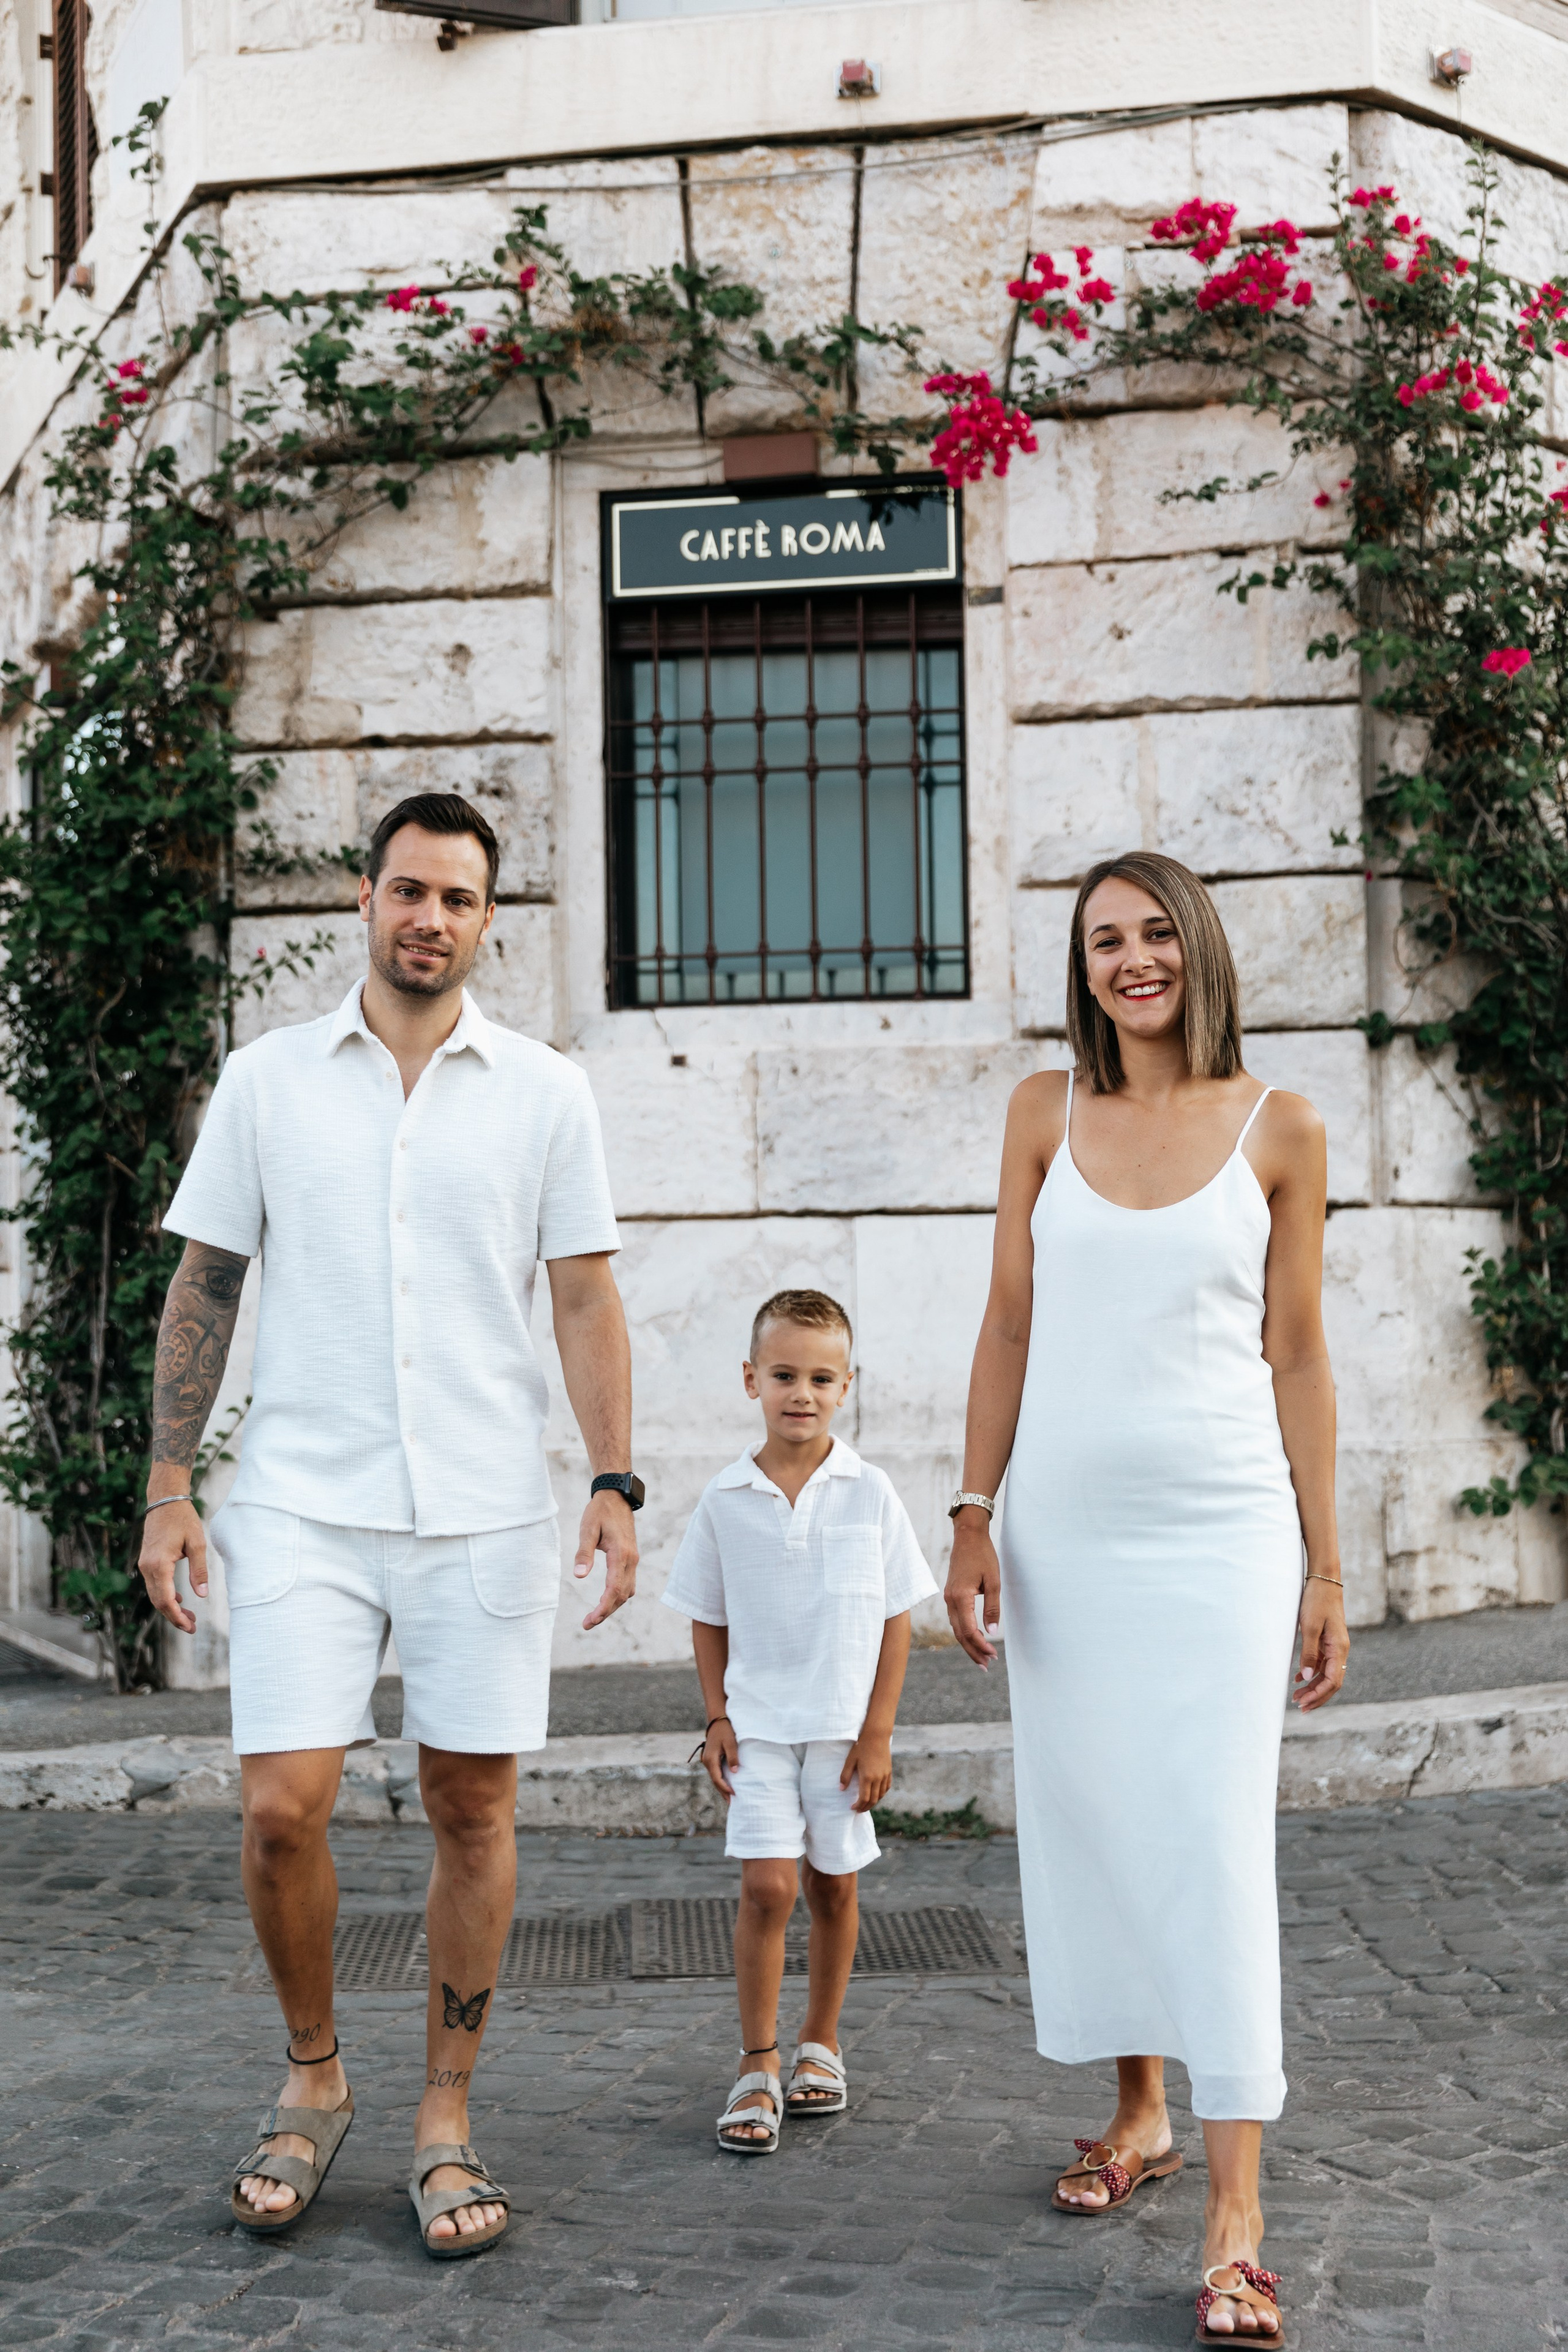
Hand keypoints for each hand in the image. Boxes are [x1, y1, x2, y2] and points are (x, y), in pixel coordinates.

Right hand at [137, 1498, 207, 1635]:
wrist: (164, 1501)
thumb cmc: (182, 1519)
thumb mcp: (197, 1543)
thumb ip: (199, 1570)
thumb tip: (202, 1595)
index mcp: (159, 1565)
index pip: (166, 1600)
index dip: (177, 1616)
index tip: (190, 1626)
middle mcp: (147, 1567)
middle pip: (159, 1602)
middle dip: (174, 1617)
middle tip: (192, 1627)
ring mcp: (145, 1565)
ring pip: (155, 1595)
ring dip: (171, 1608)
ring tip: (189, 1617)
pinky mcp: (147, 1561)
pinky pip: (155, 1585)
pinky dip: (166, 1596)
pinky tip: (180, 1600)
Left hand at [573, 1489, 638, 1629]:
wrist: (616, 1496)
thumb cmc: (600, 1511)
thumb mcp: (587, 1529)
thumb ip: (583, 1553)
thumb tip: (579, 1576)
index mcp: (621, 1554)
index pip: (614, 1590)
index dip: (603, 1608)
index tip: (589, 1620)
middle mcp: (631, 1560)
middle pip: (622, 1595)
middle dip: (606, 1612)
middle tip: (587, 1624)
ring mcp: (633, 1559)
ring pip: (627, 1591)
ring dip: (612, 1606)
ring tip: (594, 1617)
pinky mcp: (631, 1558)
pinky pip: (628, 1583)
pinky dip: (618, 1596)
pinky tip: (606, 1600)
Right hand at [701, 1718, 737, 1798]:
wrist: (717, 1720)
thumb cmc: (725, 1730)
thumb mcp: (731, 1742)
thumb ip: (732, 1757)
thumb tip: (734, 1772)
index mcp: (710, 1759)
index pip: (717, 1779)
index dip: (726, 1788)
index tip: (734, 1795)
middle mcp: (706, 1761)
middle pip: (714, 1781)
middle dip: (723, 1792)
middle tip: (731, 1803)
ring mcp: (707, 1760)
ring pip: (714, 1777)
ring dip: (721, 1787)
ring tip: (729, 1797)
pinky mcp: (710, 1758)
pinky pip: (715, 1772)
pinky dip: (720, 1780)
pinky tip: (726, 1784)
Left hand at [843, 1729, 891, 1812]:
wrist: (876, 1736)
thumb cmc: (861, 1747)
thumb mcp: (850, 1760)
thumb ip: (845, 1775)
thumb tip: (841, 1789)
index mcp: (867, 1777)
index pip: (864, 1798)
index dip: (858, 1806)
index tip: (852, 1808)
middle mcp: (877, 1778)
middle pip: (873, 1800)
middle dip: (865, 1807)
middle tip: (858, 1810)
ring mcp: (884, 1775)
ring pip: (881, 1795)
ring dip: (874, 1802)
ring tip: (866, 1804)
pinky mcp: (889, 1771)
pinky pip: (886, 1787)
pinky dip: (881, 1794)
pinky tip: (877, 1794)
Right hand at [945, 1511, 999, 1665]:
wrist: (968, 1536)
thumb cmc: (983, 1556)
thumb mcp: (993, 1581)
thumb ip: (992, 1607)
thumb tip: (992, 1632)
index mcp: (960, 1597)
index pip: (969, 1630)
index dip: (980, 1646)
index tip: (993, 1655)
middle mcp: (950, 1599)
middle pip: (959, 1634)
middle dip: (973, 1651)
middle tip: (986, 1666)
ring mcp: (948, 1597)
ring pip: (956, 1628)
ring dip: (968, 1644)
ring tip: (982, 1657)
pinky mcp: (951, 1594)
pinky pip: (955, 1619)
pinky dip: (964, 1632)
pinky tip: (974, 1638)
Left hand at [1294, 1573, 1348, 1710]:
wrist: (1323, 1580)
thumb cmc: (1316, 1600)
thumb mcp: (1309, 1626)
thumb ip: (1309, 1653)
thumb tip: (1307, 1677)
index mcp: (1339, 1648)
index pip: (1333, 1681)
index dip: (1319, 1695)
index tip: (1304, 1704)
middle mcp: (1341, 1650)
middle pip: (1332, 1682)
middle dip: (1316, 1696)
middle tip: (1299, 1707)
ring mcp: (1335, 1646)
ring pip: (1327, 1674)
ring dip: (1313, 1687)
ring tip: (1296, 1697)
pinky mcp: (1328, 1641)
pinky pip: (1323, 1663)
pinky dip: (1312, 1673)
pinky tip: (1298, 1679)